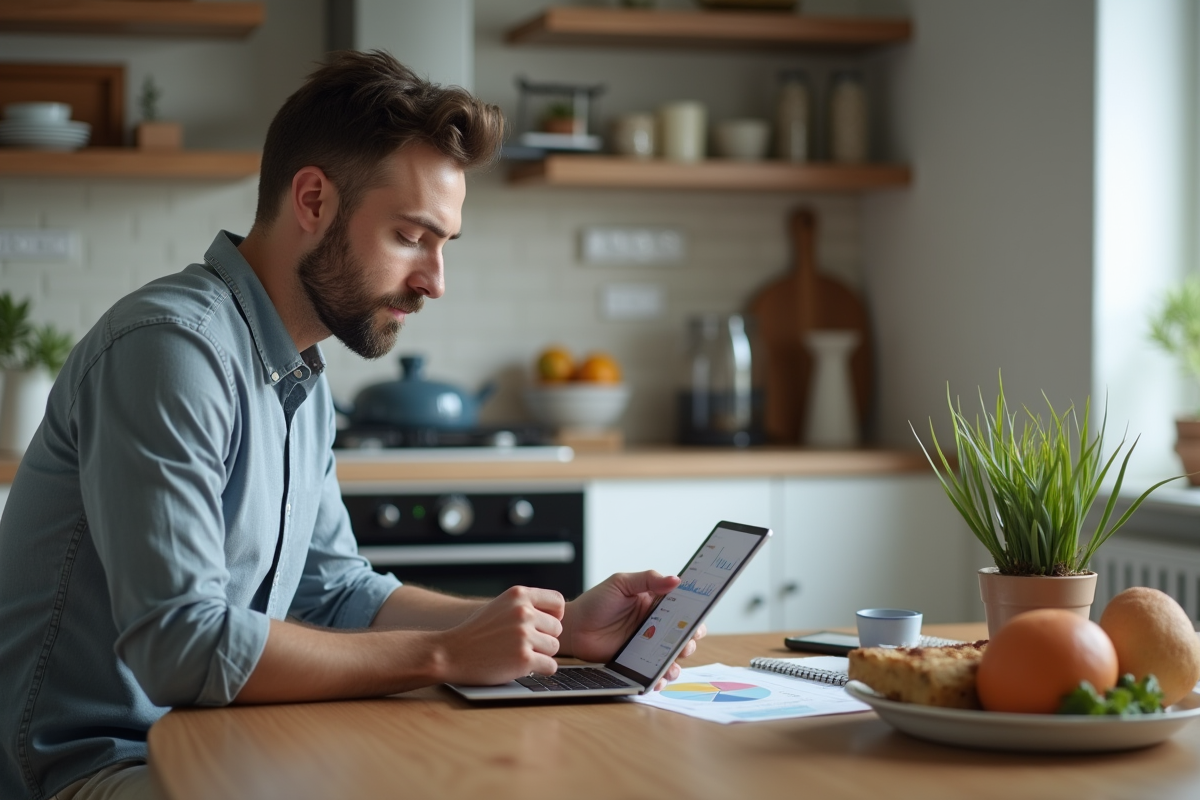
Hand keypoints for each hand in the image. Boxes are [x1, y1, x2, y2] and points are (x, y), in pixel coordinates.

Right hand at [433, 586, 563, 684]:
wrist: (451, 653)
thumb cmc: (476, 632)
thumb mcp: (500, 606)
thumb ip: (525, 606)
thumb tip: (556, 614)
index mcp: (518, 595)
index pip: (558, 601)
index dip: (554, 615)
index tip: (543, 625)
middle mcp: (523, 612)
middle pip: (557, 628)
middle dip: (543, 638)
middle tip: (521, 644)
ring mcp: (524, 635)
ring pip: (554, 648)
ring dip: (540, 655)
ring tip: (517, 654)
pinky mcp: (524, 658)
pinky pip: (550, 666)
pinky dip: (539, 670)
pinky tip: (521, 667)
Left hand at [561, 571, 706, 688]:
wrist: (574, 627)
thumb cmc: (596, 602)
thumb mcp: (622, 583)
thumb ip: (648, 580)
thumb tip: (676, 580)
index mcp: (656, 604)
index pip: (683, 609)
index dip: (694, 615)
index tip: (698, 618)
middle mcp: (656, 626)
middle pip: (683, 635)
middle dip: (689, 641)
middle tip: (684, 644)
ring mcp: (648, 646)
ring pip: (673, 656)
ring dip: (677, 662)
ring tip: (671, 664)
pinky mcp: (638, 663)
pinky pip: (655, 673)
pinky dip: (660, 678)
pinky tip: (658, 679)